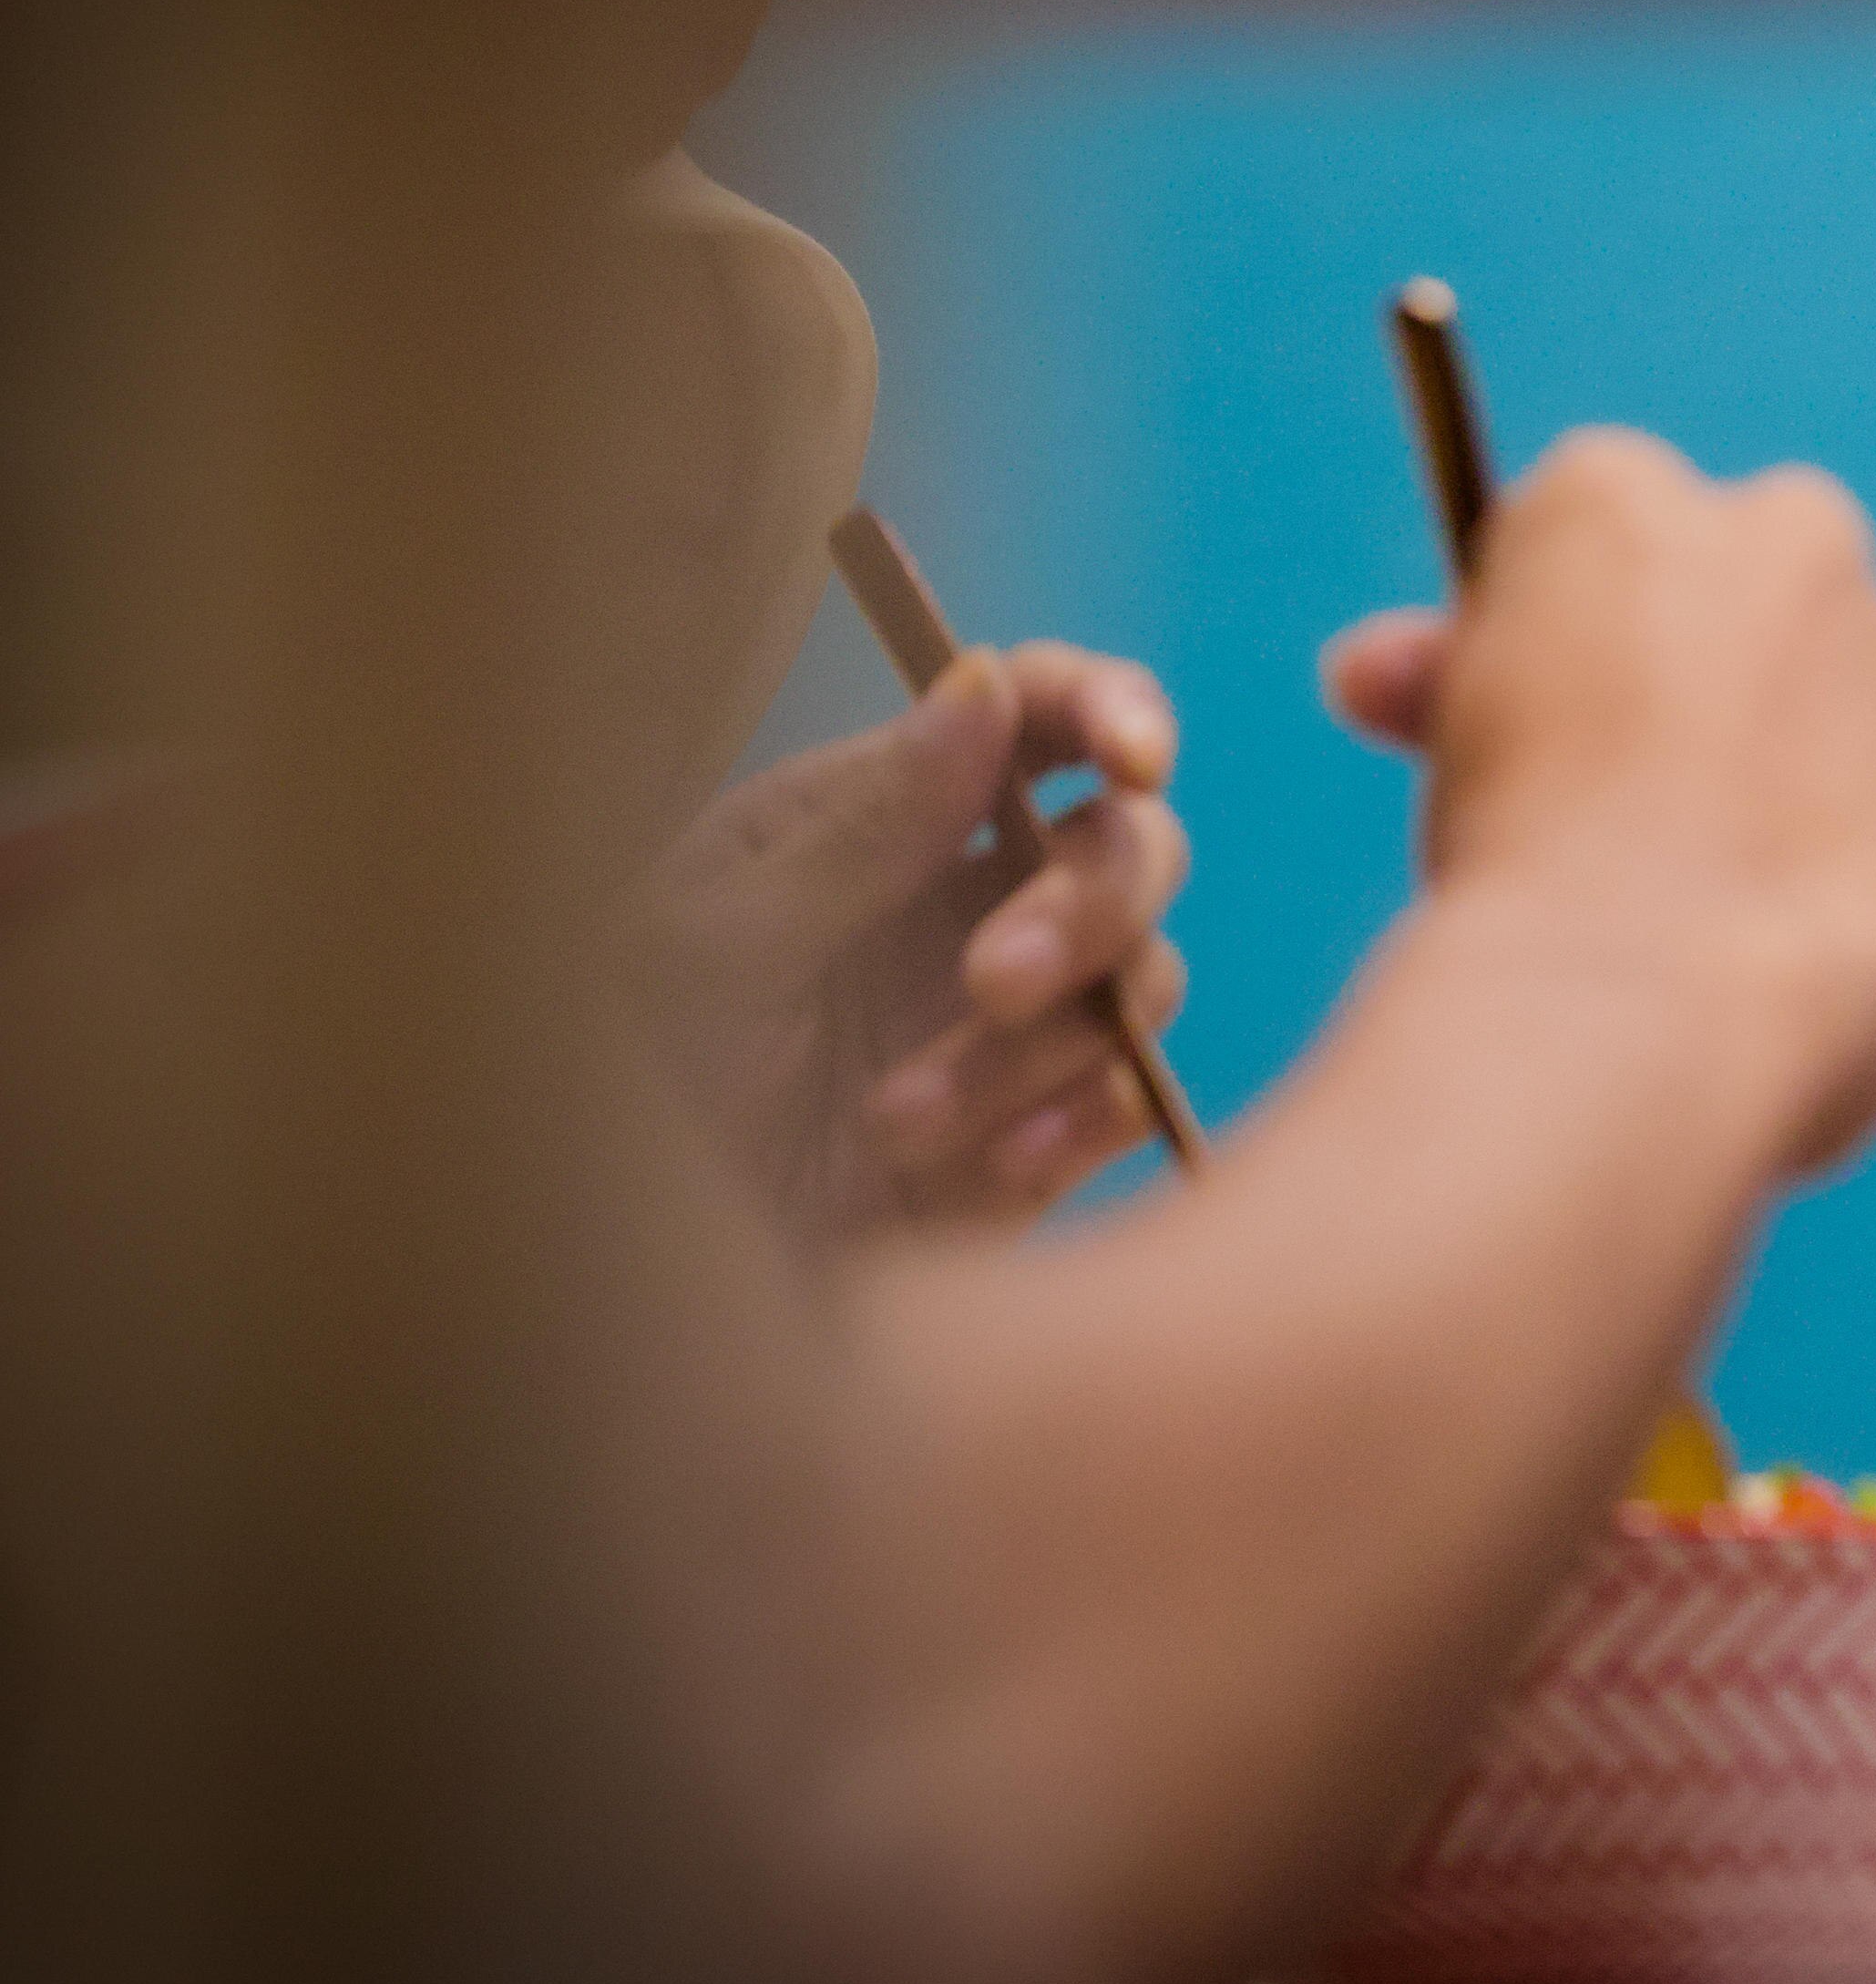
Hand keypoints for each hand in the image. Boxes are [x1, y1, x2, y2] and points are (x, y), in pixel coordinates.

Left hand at [635, 643, 1190, 1234]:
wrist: (630, 1299)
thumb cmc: (631, 1090)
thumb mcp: (715, 945)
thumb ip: (864, 826)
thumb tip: (986, 684)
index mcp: (881, 818)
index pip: (1035, 715)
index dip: (1110, 710)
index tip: (1136, 760)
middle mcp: (970, 900)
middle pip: (1130, 843)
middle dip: (1084, 902)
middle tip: (990, 981)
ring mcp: (1019, 1020)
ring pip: (1139, 974)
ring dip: (1034, 1045)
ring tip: (897, 1121)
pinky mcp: (1047, 1130)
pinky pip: (1131, 1092)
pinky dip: (1079, 1118)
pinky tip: (990, 1164)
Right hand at [1314, 430, 1875, 1174]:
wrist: (1637, 1019)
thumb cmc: (1515, 877)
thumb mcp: (1446, 741)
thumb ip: (1450, 675)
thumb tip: (1386, 670)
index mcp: (1624, 505)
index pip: (1616, 529)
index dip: (1579, 638)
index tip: (1541, 725)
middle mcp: (1792, 545)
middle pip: (1767, 599)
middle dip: (1724, 689)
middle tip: (1642, 822)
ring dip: (1826, 783)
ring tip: (1726, 916)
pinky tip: (1818, 958)